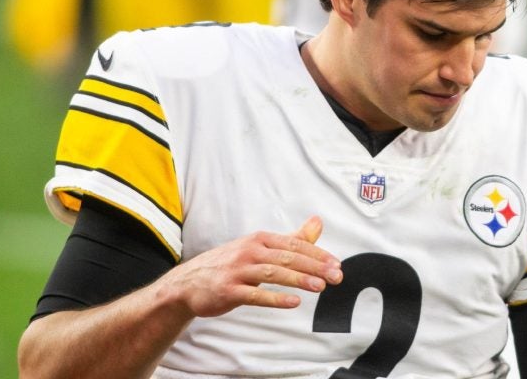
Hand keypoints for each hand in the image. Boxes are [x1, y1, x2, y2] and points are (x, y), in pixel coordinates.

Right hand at [156, 216, 342, 318]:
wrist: (188, 283)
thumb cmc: (231, 264)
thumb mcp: (261, 247)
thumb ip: (292, 239)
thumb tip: (318, 223)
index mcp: (260, 239)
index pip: (294, 244)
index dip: (317, 254)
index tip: (337, 264)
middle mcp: (249, 251)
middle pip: (287, 257)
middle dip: (314, 266)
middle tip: (336, 276)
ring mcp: (238, 271)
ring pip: (273, 273)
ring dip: (299, 279)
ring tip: (320, 287)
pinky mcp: (228, 291)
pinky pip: (255, 294)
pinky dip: (275, 298)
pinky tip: (293, 302)